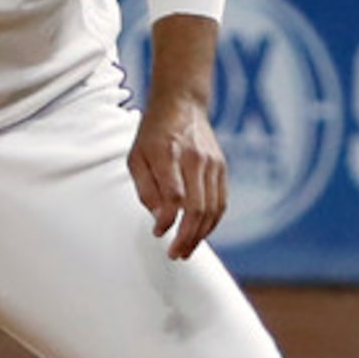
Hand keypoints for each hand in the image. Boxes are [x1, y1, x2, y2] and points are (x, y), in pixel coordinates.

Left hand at [128, 88, 226, 259]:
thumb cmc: (153, 133)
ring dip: (201, 235)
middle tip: (175, 254)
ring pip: (212, 209)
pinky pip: (221, 202)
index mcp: (168, 153)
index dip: (167, 220)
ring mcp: (212, 163)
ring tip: (187, 250)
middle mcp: (194, 158)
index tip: (158, 233)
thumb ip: (146, 189)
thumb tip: (159, 219)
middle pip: (197, 207)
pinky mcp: (221, 167)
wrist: (182, 103)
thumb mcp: (136, 157)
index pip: (174, 195)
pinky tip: (200, 234)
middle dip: (186, 237)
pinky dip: (212, 222)